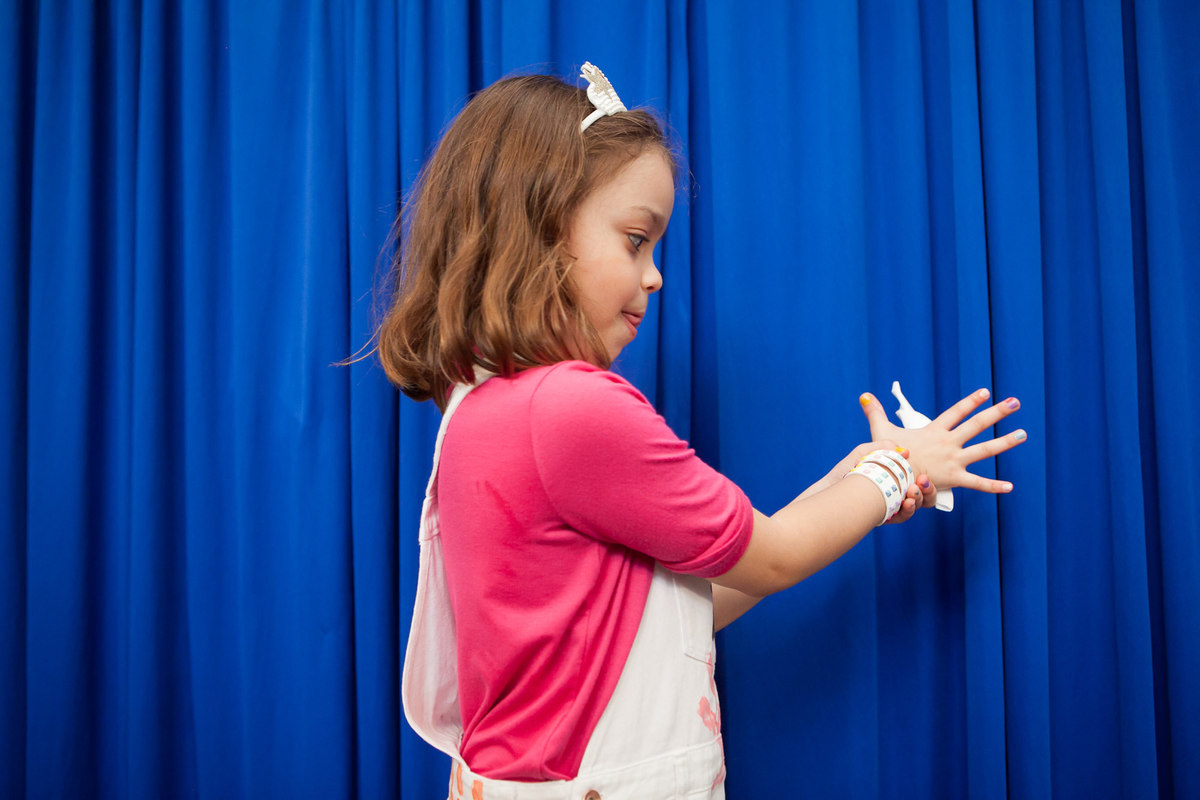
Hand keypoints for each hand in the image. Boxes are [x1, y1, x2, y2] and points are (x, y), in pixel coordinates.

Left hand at [820, 442, 939, 522]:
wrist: (828, 489)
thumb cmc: (845, 471)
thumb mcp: (863, 453)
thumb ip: (882, 447)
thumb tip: (904, 450)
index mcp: (895, 478)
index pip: (917, 480)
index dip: (925, 481)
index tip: (923, 475)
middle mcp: (896, 492)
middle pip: (921, 494)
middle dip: (927, 490)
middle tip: (922, 482)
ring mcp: (891, 505)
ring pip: (914, 505)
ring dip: (918, 499)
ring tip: (912, 491)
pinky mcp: (884, 516)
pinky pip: (902, 516)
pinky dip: (908, 510)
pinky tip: (907, 503)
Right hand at [858, 388, 1025, 492]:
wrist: (891, 477)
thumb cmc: (886, 456)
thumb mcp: (881, 432)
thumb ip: (875, 413)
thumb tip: (864, 396)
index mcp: (935, 431)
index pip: (956, 412)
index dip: (970, 401)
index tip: (985, 392)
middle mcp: (949, 443)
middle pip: (977, 425)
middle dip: (997, 413)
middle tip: (1015, 403)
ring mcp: (954, 460)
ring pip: (985, 449)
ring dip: (1005, 442)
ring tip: (1023, 434)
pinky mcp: (955, 478)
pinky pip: (977, 483)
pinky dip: (993, 486)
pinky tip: (1010, 486)